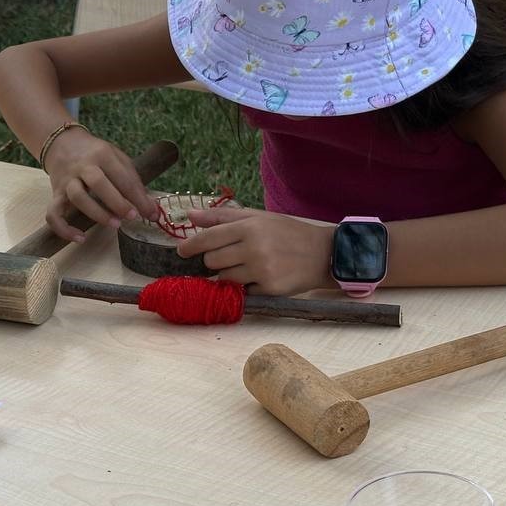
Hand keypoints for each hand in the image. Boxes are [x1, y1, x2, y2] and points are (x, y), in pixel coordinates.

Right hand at [42, 129, 159, 240]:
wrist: (61, 143)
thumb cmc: (95, 155)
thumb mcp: (116, 158)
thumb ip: (132, 181)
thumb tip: (151, 208)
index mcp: (102, 154)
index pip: (122, 177)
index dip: (138, 197)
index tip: (151, 213)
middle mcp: (83, 166)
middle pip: (98, 184)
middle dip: (118, 203)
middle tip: (133, 217)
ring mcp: (67, 181)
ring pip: (77, 197)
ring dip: (97, 213)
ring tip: (115, 224)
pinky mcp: (55, 194)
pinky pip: (54, 214)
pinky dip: (64, 229)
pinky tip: (80, 238)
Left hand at [176, 206, 335, 296]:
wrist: (324, 253)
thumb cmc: (287, 233)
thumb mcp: (258, 218)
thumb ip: (223, 217)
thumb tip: (190, 215)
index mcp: (250, 227)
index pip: (208, 238)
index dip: (190, 246)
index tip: (181, 251)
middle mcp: (254, 248)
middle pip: (212, 262)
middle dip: (215, 261)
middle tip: (230, 256)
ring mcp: (261, 270)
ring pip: (224, 278)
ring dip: (229, 275)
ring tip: (248, 266)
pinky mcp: (268, 289)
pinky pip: (242, 291)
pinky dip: (246, 286)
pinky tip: (261, 277)